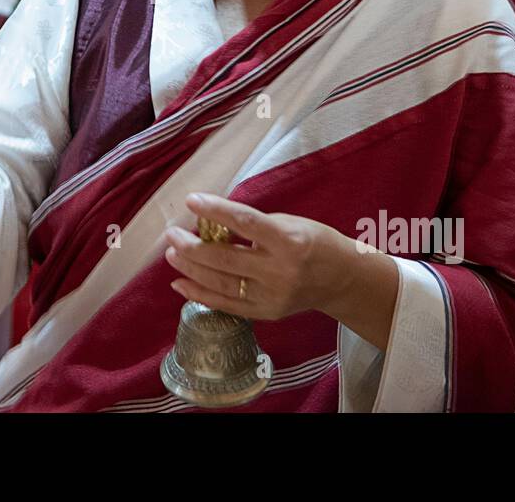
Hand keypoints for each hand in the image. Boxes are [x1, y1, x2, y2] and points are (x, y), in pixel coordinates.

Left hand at [163, 192, 362, 322]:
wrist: (342, 279)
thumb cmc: (314, 243)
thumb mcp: (289, 223)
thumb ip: (253, 225)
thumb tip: (210, 224)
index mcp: (289, 241)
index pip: (245, 222)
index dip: (215, 211)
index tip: (191, 201)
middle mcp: (280, 271)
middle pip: (226, 259)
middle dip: (192, 246)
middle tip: (172, 234)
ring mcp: (272, 296)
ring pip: (221, 284)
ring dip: (191, 268)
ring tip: (171, 254)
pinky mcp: (266, 313)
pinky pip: (226, 305)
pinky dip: (200, 295)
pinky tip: (180, 283)